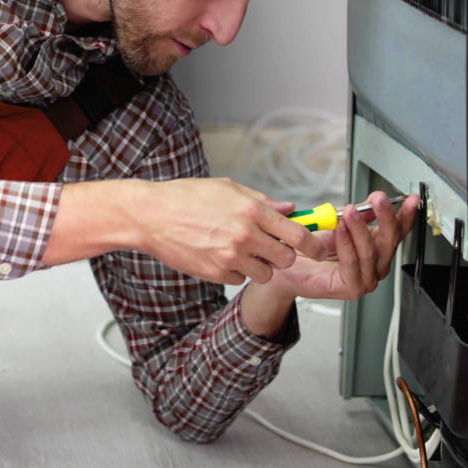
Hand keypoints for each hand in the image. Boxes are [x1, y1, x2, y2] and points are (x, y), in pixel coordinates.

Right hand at [133, 177, 323, 285]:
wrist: (151, 216)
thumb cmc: (186, 197)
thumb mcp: (228, 189)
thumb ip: (263, 201)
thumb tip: (290, 209)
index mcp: (252, 210)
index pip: (297, 233)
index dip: (312, 244)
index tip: (316, 247)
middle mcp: (244, 234)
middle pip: (286, 259)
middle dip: (283, 255)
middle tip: (271, 248)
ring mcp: (229, 256)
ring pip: (264, 274)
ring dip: (259, 266)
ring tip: (242, 251)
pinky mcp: (215, 273)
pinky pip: (239, 279)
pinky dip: (235, 271)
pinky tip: (220, 255)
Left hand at [241, 191, 419, 333]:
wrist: (289, 265)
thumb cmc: (313, 247)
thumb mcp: (339, 223)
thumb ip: (359, 213)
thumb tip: (373, 200)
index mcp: (378, 248)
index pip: (398, 231)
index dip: (406, 215)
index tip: (411, 200)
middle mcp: (377, 264)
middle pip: (389, 240)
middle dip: (385, 217)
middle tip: (378, 199)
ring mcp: (367, 278)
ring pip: (371, 251)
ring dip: (361, 229)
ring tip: (350, 212)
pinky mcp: (352, 288)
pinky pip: (353, 264)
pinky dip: (347, 245)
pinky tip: (340, 230)